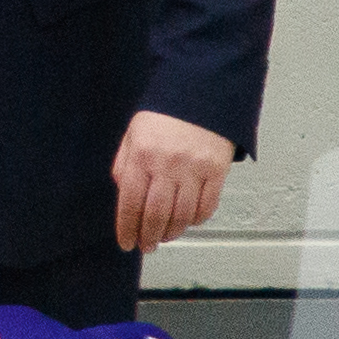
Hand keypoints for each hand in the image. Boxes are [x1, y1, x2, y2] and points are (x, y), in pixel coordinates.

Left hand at [112, 111, 234, 252]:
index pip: (130, 201)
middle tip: (146, 246)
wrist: (200, 92)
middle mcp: (167, 164)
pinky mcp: (217, 170)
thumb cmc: (163, 115)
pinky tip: (187, 222)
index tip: (126, 242)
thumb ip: (124, 164)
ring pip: (182, 215)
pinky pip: (207, 206)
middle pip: (156, 213)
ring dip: (172, 232)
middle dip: (148, 236)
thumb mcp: (133, 134)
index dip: (127, 227)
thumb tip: (122, 194)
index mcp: (142, 155)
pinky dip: (196, 220)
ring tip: (164, 237)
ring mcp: (194, 168)